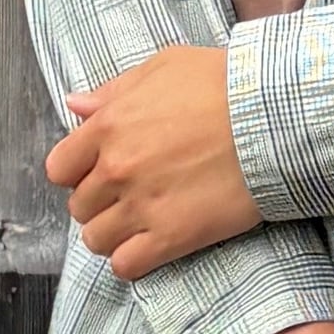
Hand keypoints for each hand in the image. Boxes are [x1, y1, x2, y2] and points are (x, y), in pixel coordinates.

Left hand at [47, 45, 261, 278]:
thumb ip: (115, 90)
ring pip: (97, 240)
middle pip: (79, 207)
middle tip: (128, 196)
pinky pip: (127, 265)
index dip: (76, 173)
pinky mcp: (172, 236)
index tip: (97, 172)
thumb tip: (75, 105)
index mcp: (108, 127)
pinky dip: (132, 260)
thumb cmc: (224, 85)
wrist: (274, 118)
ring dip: (113, 234)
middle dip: (99, 203)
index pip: (59, 168)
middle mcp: (117, 169)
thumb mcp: (164, 67)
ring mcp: (142, 206)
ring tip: (139, 224)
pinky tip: (151, 246)